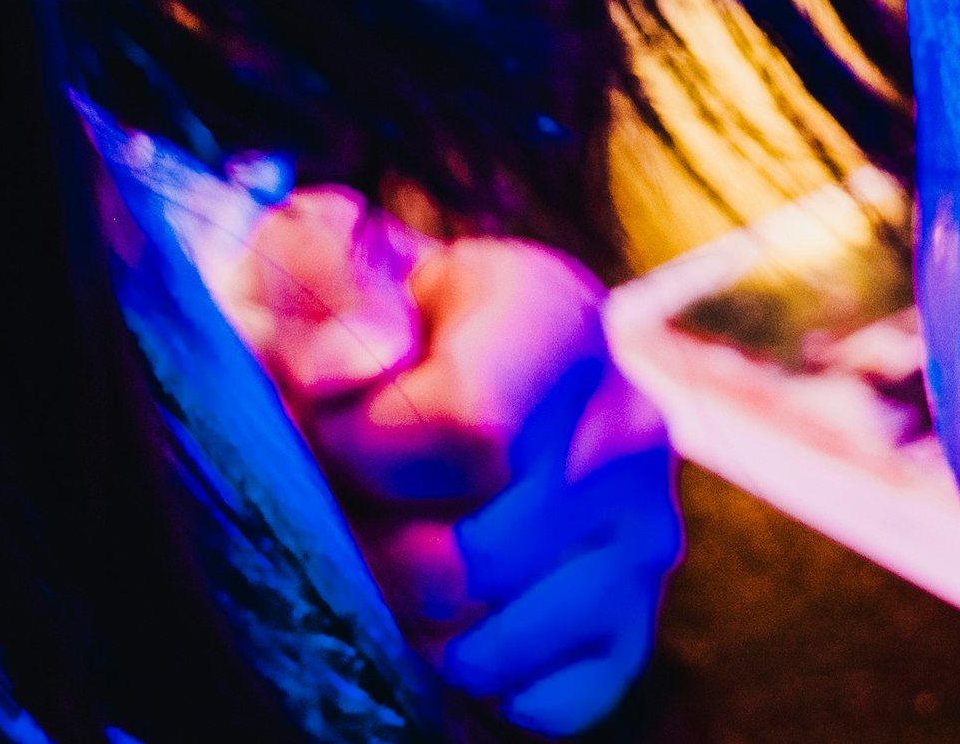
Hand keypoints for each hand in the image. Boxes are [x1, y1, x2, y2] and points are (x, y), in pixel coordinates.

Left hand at [233, 189, 681, 733]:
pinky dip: (466, 681)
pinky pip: (539, 705)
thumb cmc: (347, 319)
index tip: (329, 428)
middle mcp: (628, 423)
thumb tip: (351, 370)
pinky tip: (436, 607)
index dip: (362, 453)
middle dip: (367, 552)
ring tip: (385, 551)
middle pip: (468, 560)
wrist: (409, 377)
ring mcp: (644, 535)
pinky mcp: (632, 627)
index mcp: (558, 314)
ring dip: (403, 623)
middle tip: (343, 509)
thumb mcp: (315, 261)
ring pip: (491, 648)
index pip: (471, 428)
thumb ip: (323, 283)